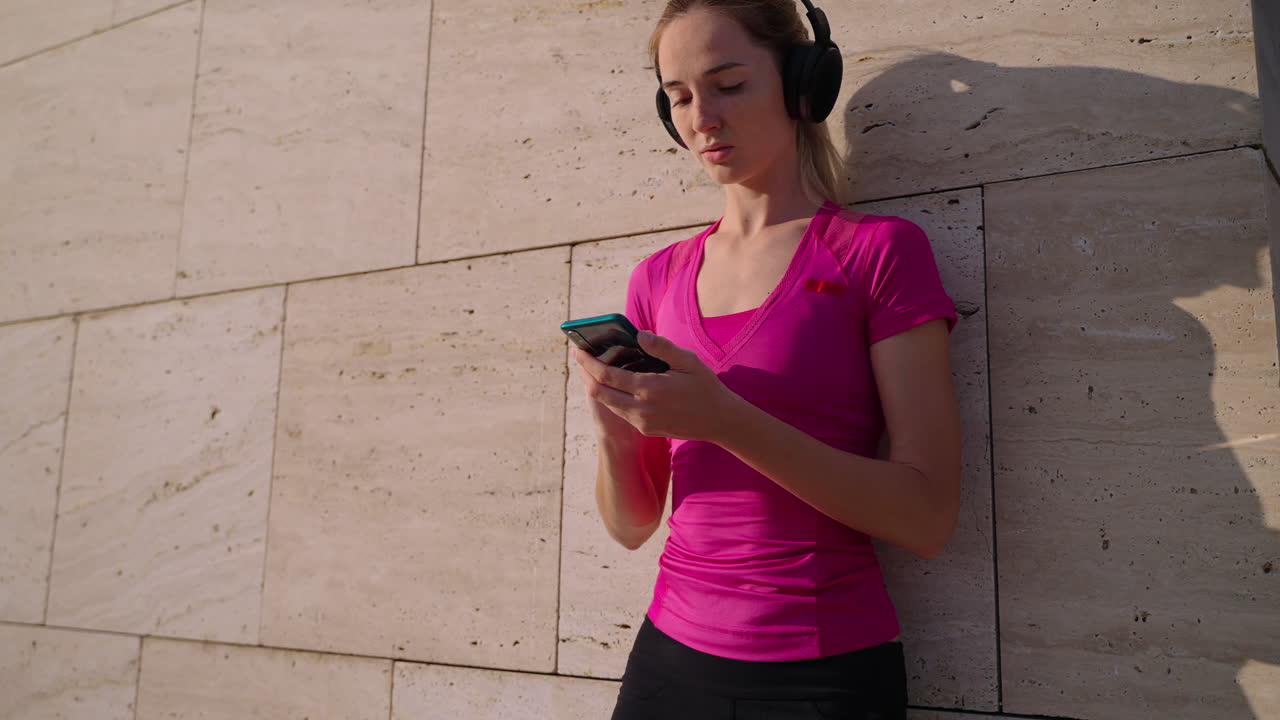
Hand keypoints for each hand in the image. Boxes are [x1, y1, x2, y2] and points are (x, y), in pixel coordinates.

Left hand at [572, 331, 740, 442]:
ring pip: (608, 403)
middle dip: (586, 374)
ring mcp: (642, 422)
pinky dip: (613, 396)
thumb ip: (661, 347)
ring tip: (594, 368)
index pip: (606, 375)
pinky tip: (615, 383)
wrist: (718, 421)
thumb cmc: (704, 387)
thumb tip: (638, 334)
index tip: (577, 349)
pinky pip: (621, 411)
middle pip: (599, 392)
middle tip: (581, 357)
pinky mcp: (645, 429)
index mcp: (649, 389)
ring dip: (598, 386)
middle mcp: (641, 408)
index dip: (588, 362)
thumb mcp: (687, 361)